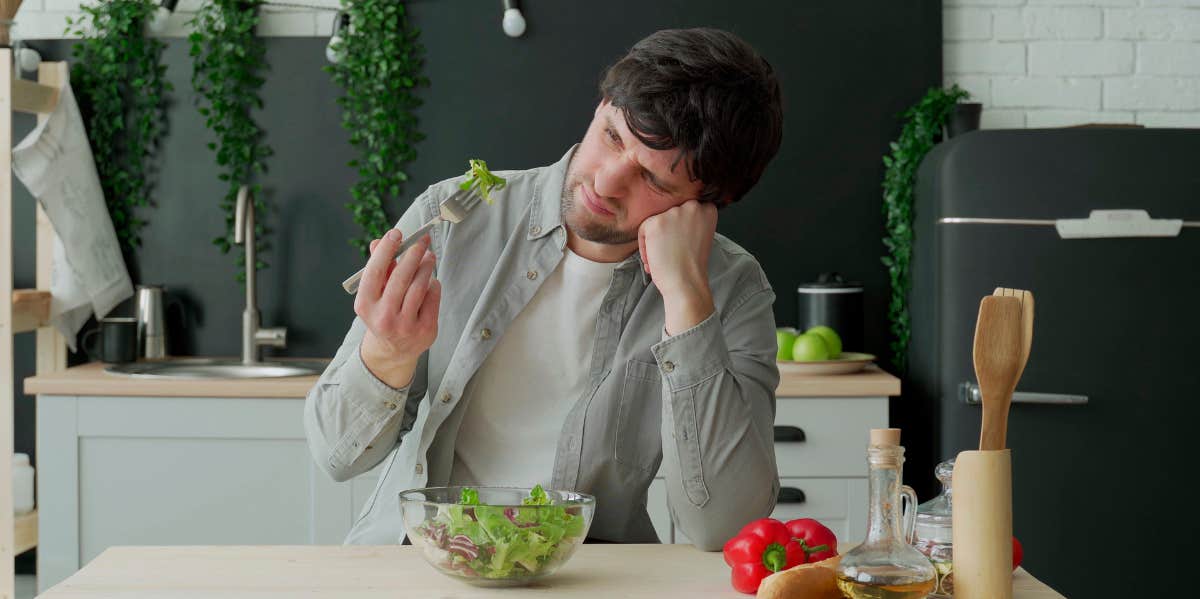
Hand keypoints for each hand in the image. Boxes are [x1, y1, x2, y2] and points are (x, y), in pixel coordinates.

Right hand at [355, 229, 440, 387]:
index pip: (375, 272)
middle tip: (422, 240)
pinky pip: (432, 299)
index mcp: (366, 306)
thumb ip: (379, 268)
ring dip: (426, 267)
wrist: (393, 350)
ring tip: (429, 256)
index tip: (396, 233)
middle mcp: (384, 317)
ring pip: (419, 287)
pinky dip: (432, 285)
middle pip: (401, 278)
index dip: (386, 250)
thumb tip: (378, 241)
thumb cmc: (383, 314)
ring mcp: (405, 326)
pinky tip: (430, 280)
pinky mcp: (425, 330)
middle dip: (413, 254)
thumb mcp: (374, 294)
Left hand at [638, 200, 717, 333]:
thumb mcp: (700, 235)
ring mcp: (674, 213)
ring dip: (655, 241)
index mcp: (707, 209)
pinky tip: (654, 260)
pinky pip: (643, 230)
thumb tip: (671, 218)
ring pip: (656, 222)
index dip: (680, 230)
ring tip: (662, 258)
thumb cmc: (692, 265)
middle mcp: (693, 206)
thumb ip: (690, 221)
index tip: (681, 245)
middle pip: (669, 215)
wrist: (687, 282)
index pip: (685, 211)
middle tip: (671, 253)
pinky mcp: (656, 222)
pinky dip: (644, 247)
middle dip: (667, 235)